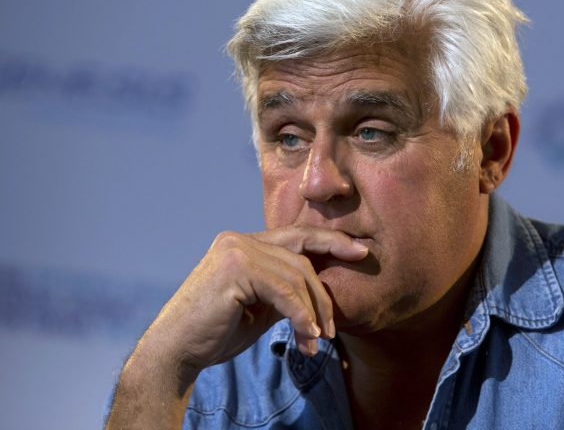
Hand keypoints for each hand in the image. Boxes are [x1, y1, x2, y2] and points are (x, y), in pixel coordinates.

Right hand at [141, 226, 368, 380]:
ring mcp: (236, 250)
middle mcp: (239, 239)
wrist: (177, 352)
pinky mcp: (235, 268)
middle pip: (301, 260)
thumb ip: (286, 291)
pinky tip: (305, 336)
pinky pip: (284, 292)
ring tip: (314, 341)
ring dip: (311, 314)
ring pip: (296, 276)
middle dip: (322, 296)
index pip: (297, 236)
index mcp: (244, 242)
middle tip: (330, 330)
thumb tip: (322, 292)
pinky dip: (300, 316)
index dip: (331, 241)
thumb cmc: (218, 332)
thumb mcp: (262, 306)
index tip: (360, 250)